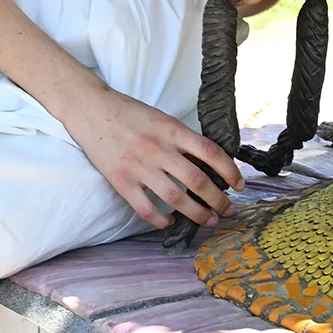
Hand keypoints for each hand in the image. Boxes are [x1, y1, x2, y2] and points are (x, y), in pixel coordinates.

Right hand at [62, 84, 244, 230]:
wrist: (92, 110)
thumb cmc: (130, 113)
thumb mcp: (163, 119)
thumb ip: (182, 139)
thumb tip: (208, 162)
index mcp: (173, 130)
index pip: (211, 153)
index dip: (230, 171)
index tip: (239, 185)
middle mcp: (160, 149)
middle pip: (198, 181)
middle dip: (218, 200)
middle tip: (228, 211)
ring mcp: (140, 167)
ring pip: (176, 198)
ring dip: (197, 214)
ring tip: (209, 221)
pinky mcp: (121, 181)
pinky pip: (146, 208)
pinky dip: (161, 219)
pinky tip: (169, 222)